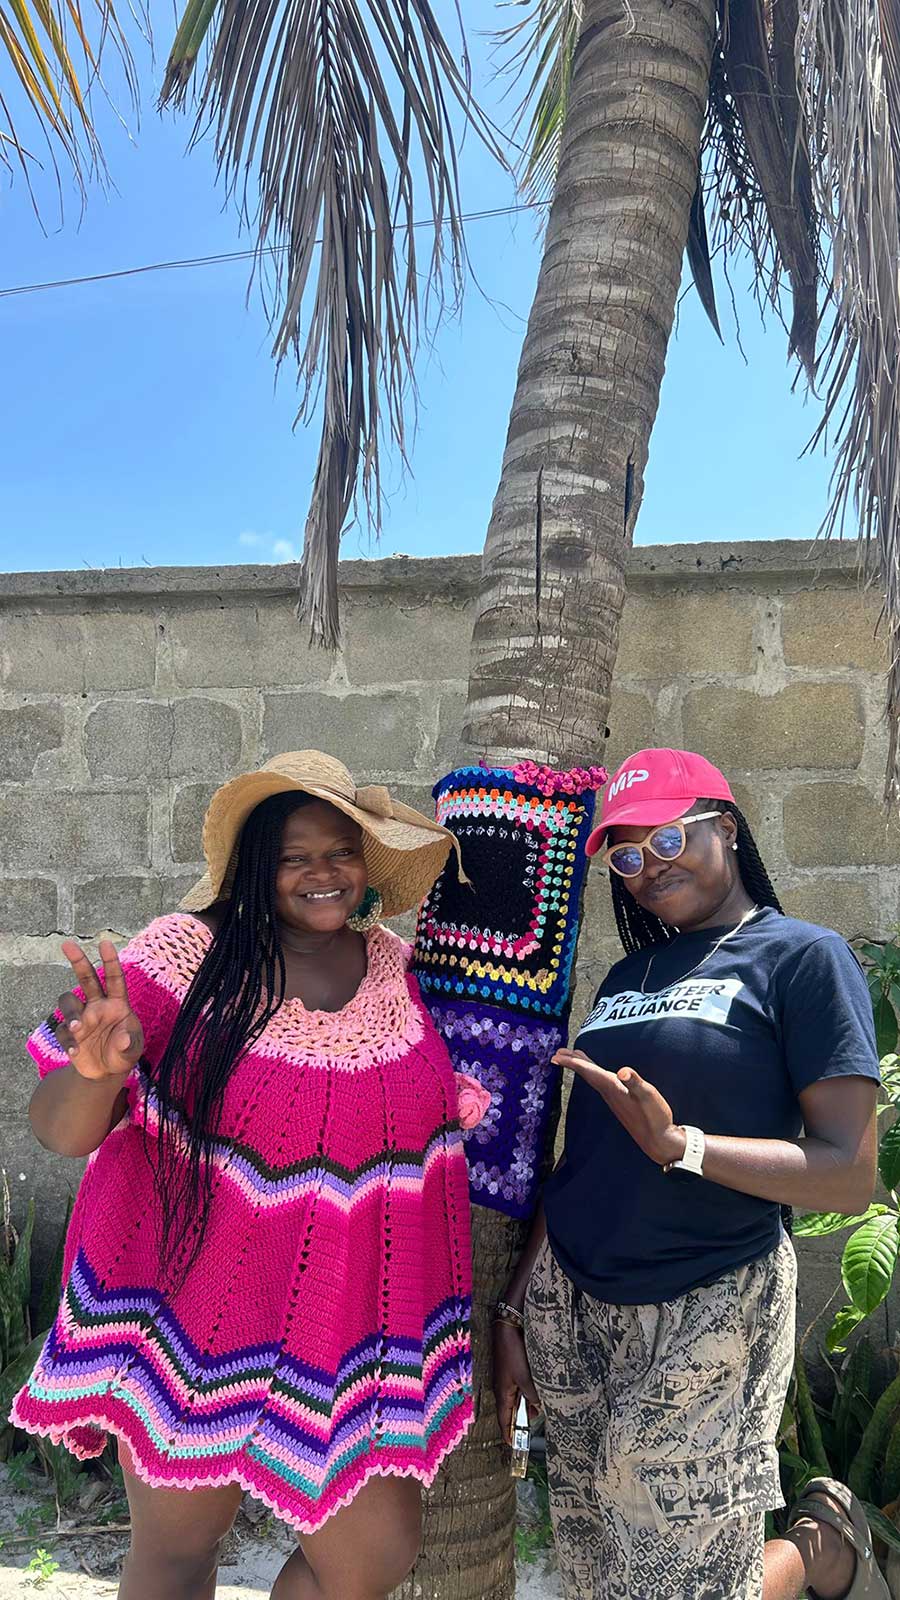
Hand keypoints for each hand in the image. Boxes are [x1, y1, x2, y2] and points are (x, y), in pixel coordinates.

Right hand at [55, 940, 143, 1081]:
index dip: (110, 961)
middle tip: (67, 944)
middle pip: (86, 978)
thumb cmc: (124, 1053)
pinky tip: (75, 1052)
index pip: (114, 979)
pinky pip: (62, 1032)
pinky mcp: (69, 1035)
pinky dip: (67, 1041)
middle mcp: (97, 1005)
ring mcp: (81, 1018)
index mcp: (116, 1003)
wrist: (107, 1073)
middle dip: (78, 960)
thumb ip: (130, 1044)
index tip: (105, 943)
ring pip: (68, 1002)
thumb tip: (123, 1039)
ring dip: (70, 1013)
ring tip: (77, 1029)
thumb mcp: (133, 1050)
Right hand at [492, 1321, 539, 1446]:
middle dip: (519, 1421)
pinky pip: (518, 1388)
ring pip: (516, 1399)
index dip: (508, 1433)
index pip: (504, 1419)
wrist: (506, 1327)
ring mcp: (506, 1378)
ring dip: (525, 1407)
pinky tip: (536, 1393)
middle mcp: (502, 1388)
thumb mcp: (524, 1377)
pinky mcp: (511, 1369)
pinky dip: (526, 1394)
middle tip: (529, 1433)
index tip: (513, 1445)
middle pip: (510, 1411)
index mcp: (502, 1393)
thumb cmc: (512, 1352)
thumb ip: (531, 1395)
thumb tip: (538, 1407)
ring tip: (538, 1414)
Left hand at [553, 1049, 685, 1166]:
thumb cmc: (655, 1118)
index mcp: (613, 1089)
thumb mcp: (648, 1096)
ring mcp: (614, 1099)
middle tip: (557, 1054)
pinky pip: (602, 1084)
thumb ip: (635, 1083)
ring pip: (593, 1079)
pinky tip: (599, 1075)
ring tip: (574, 1058)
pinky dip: (595, 1074)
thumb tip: (623, 1071)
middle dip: (572, 1063)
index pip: (589, 1072)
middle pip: (587, 1074)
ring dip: (583, 1068)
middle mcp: (610, 1094)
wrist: (659, 1141)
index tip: (556, 1056)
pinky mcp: (620, 1103)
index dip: (573, 1062)